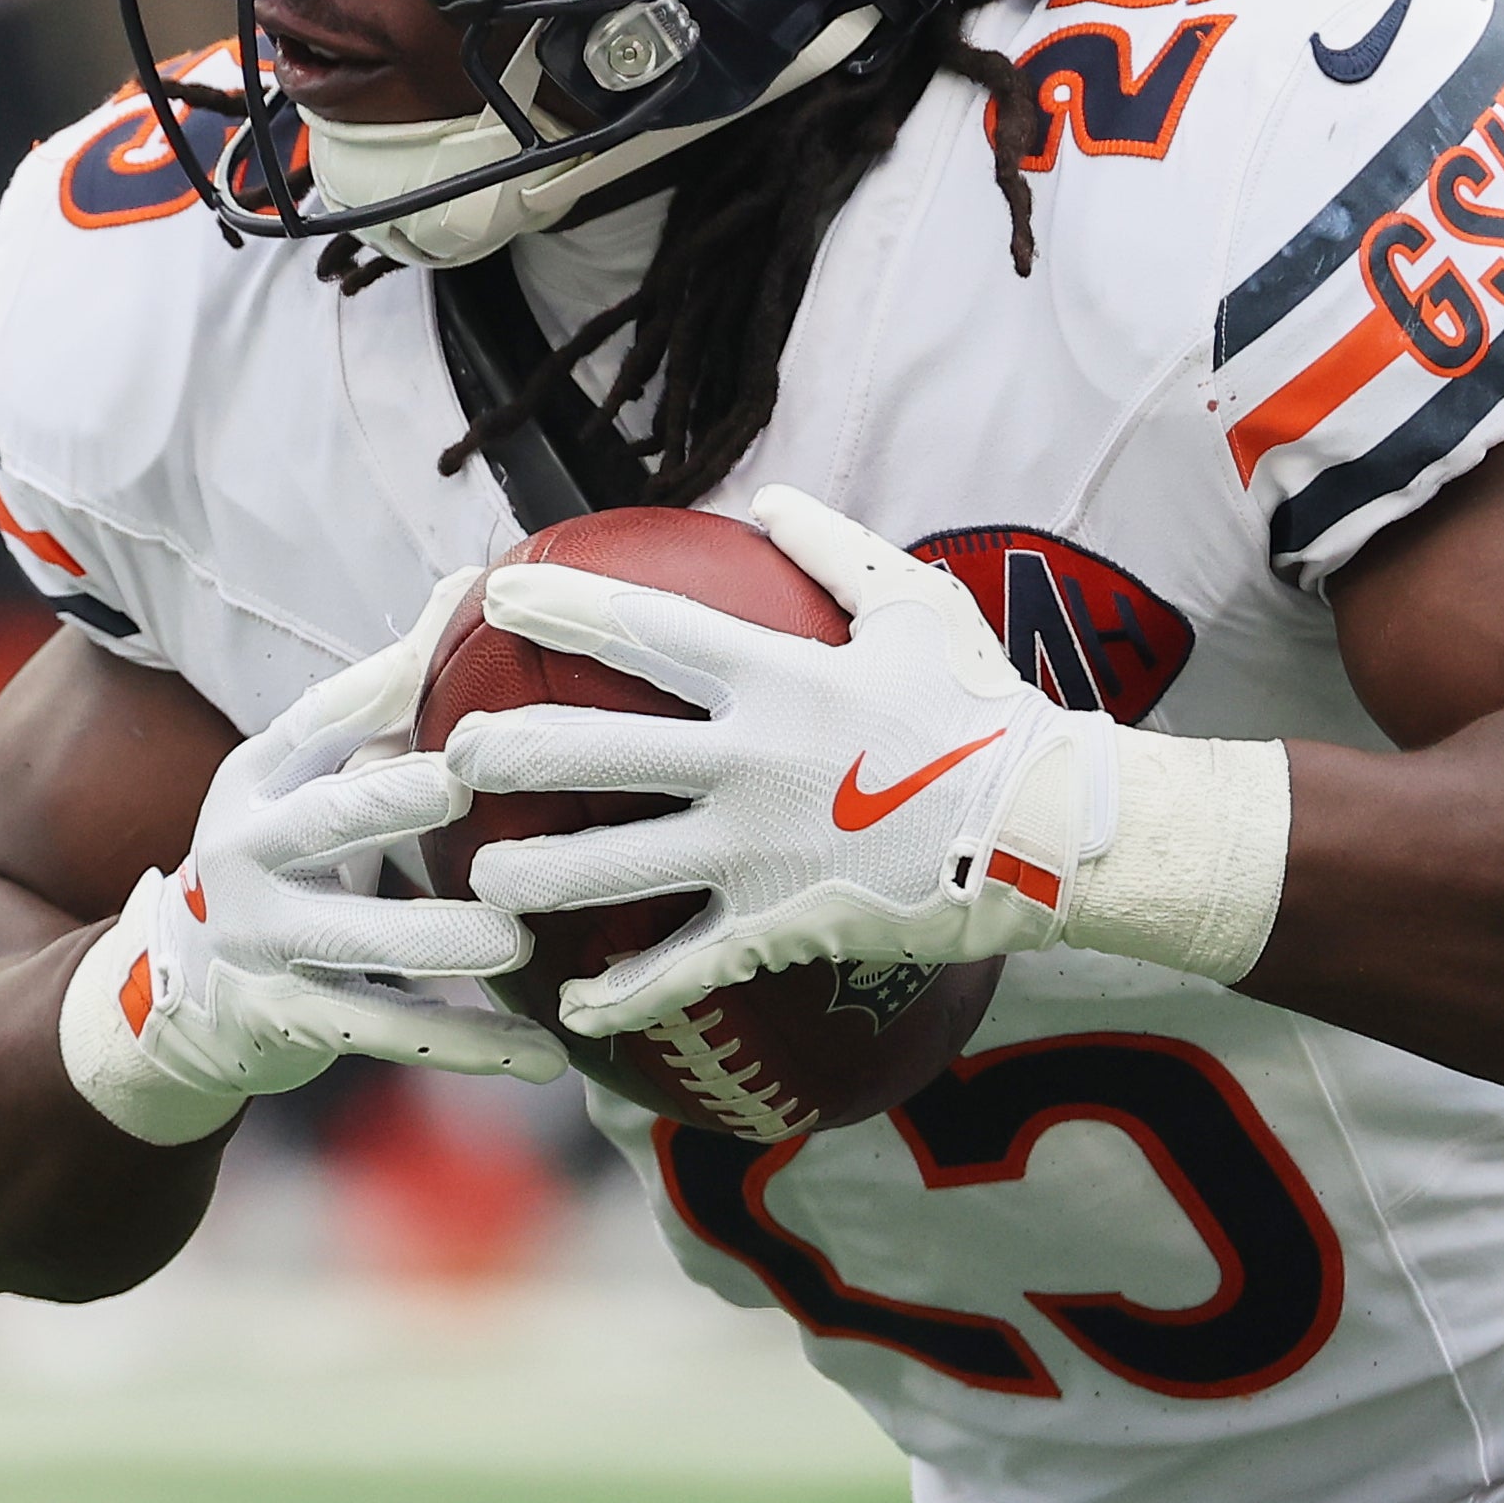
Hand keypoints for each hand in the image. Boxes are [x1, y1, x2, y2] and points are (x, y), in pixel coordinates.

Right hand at [65, 572, 563, 1141]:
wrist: (182, 992)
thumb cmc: (287, 861)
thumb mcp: (307, 780)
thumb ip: (382, 708)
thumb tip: (466, 586)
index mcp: (260, 778)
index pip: (319, 719)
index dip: (380, 689)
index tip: (444, 657)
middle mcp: (248, 853)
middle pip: (323, 822)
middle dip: (386, 801)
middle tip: (460, 785)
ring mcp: (264, 941)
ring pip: (357, 943)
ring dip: (437, 942)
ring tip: (510, 943)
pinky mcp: (290, 1020)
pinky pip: (389, 1033)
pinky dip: (466, 1047)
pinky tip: (539, 1056)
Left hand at [444, 488, 1115, 1033]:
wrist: (1047, 827)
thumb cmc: (982, 708)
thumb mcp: (916, 606)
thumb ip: (833, 548)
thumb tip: (767, 497)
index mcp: (777, 674)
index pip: (645, 627)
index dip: (563, 603)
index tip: (496, 590)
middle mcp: (750, 759)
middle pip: (597, 750)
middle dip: (511, 751)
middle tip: (455, 756)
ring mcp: (759, 848)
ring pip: (616, 867)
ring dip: (538, 878)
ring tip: (484, 884)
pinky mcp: (780, 925)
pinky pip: (683, 967)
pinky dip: (622, 992)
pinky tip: (572, 1005)